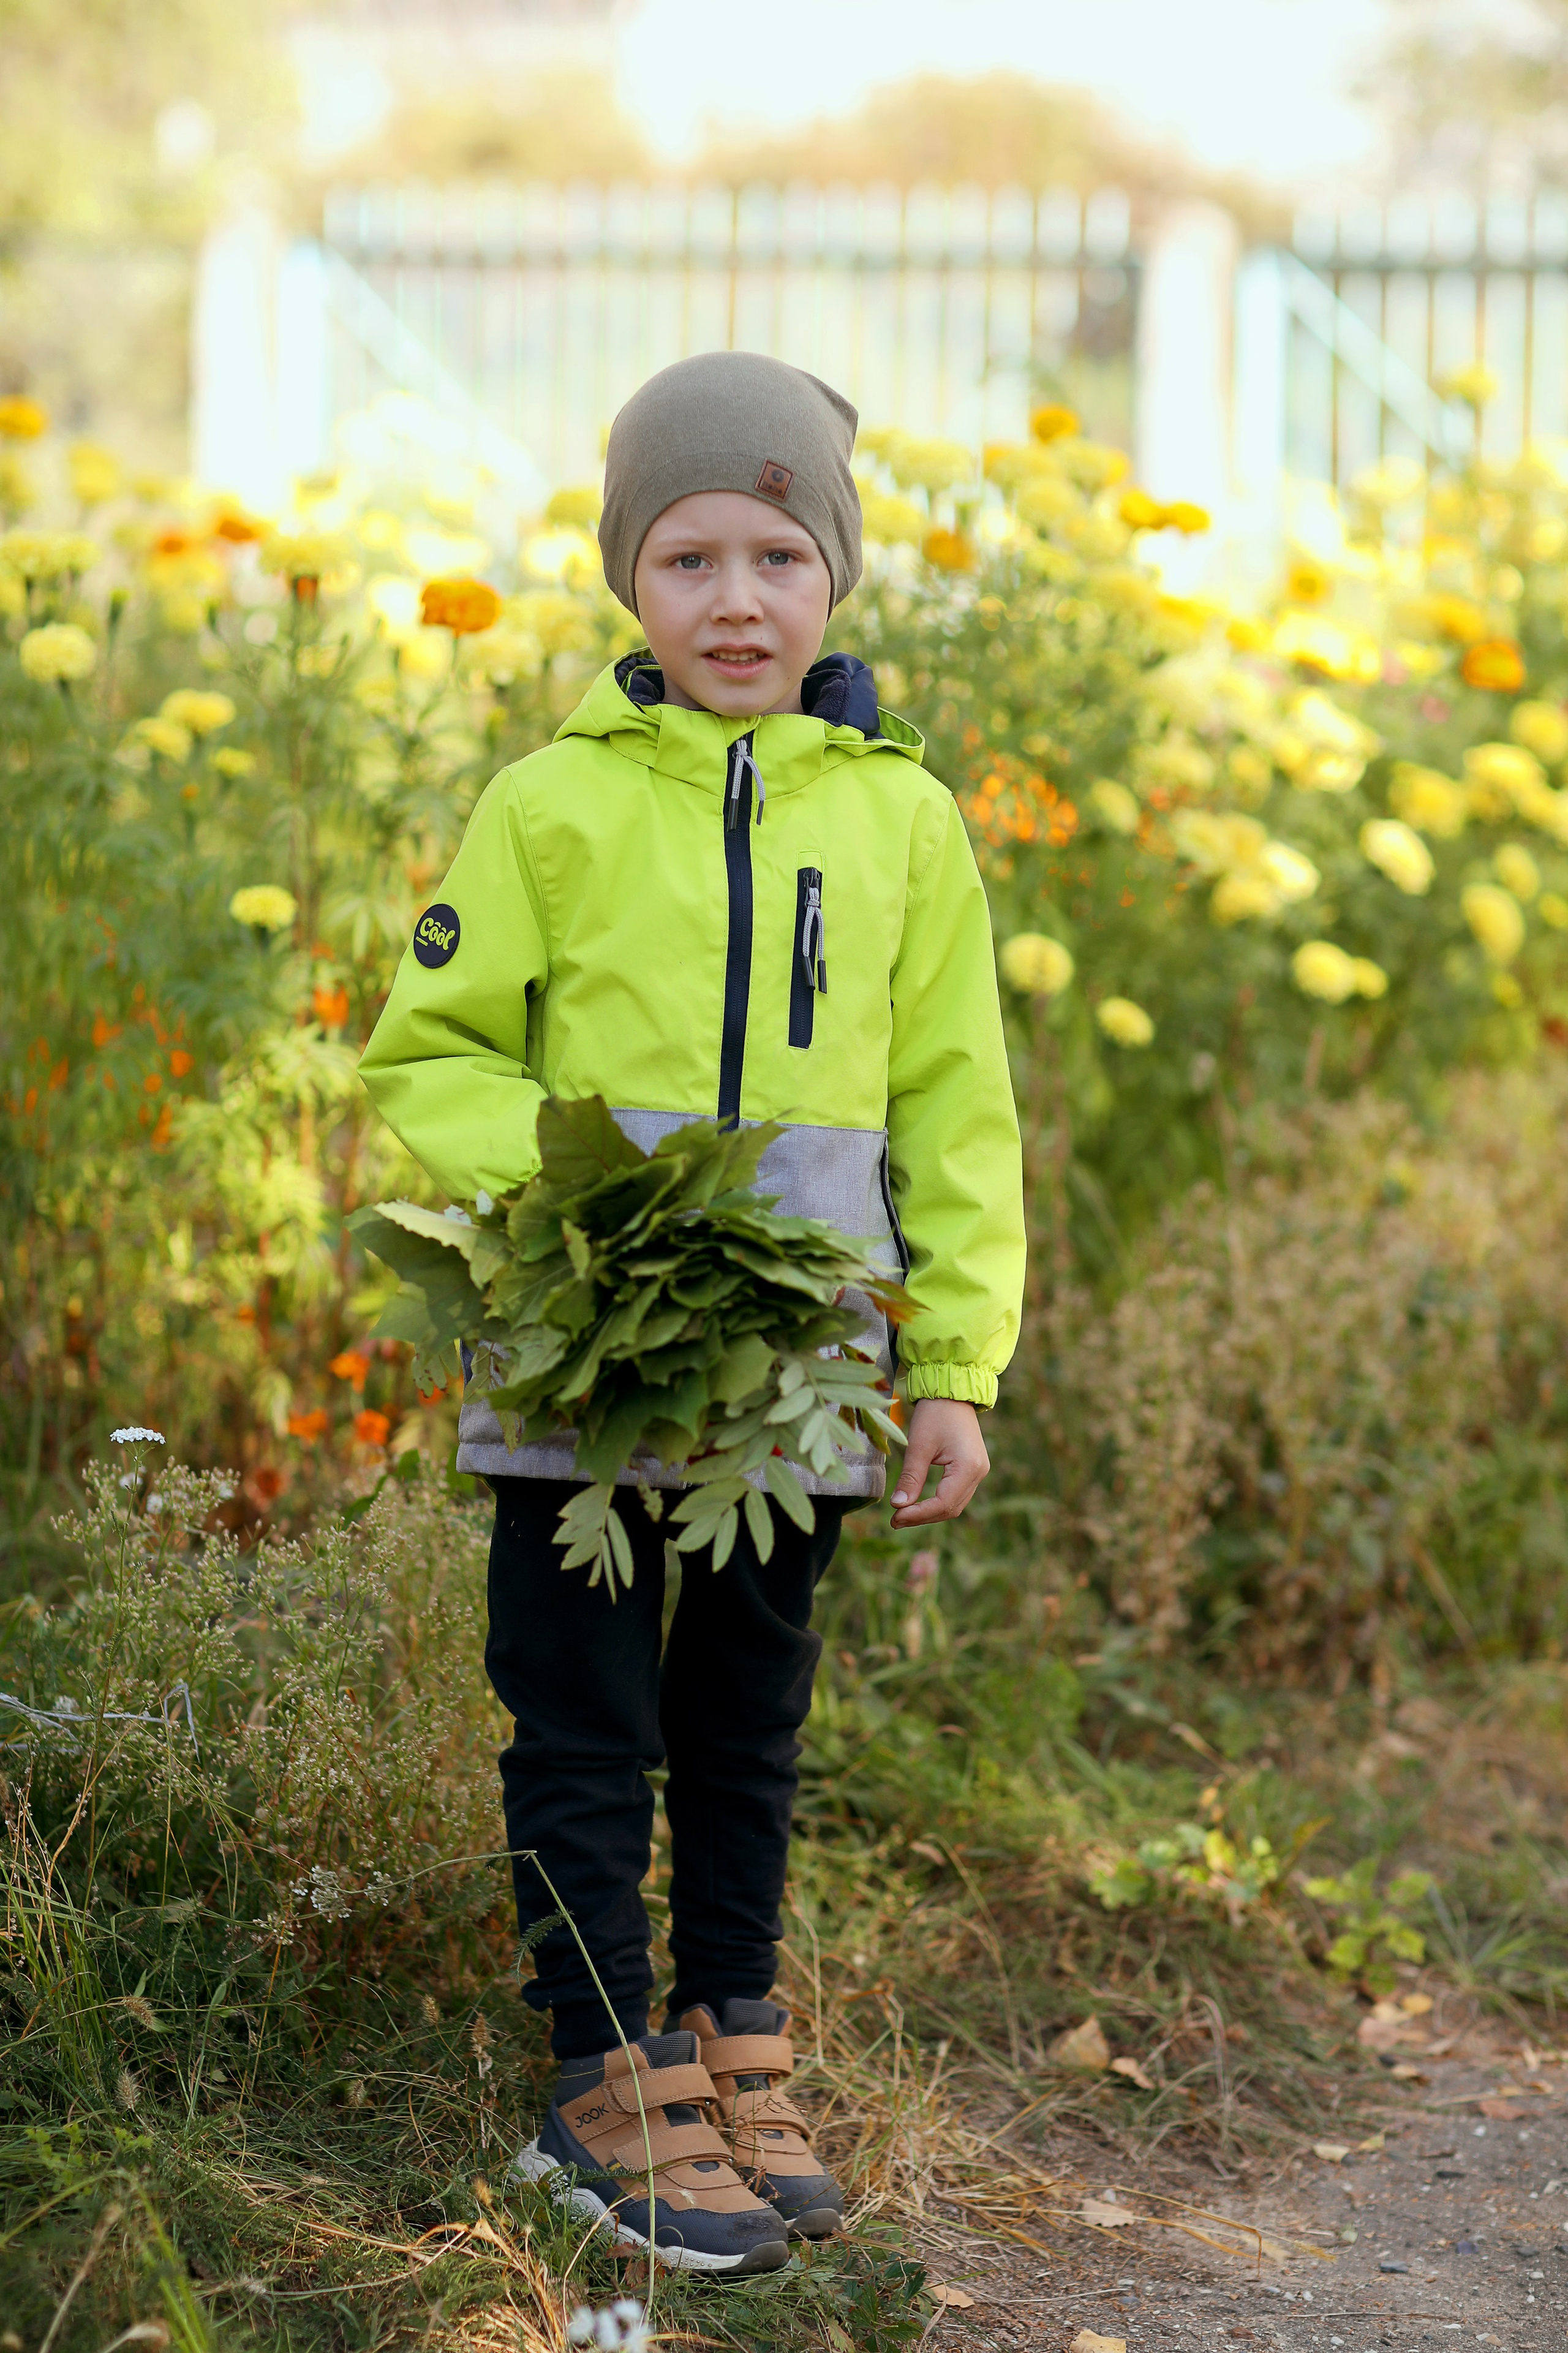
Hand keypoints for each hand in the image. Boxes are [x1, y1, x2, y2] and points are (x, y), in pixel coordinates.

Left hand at [890, 1399, 989, 1527]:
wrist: (952, 1392)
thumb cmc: (935, 1413)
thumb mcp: (919, 1445)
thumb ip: (910, 1478)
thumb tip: (897, 1506)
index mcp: (968, 1467)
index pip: (943, 1503)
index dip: (918, 1514)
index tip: (895, 1518)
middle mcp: (979, 1473)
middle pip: (950, 1508)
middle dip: (922, 1517)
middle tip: (895, 1520)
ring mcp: (978, 1472)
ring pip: (954, 1504)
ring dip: (929, 1512)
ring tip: (903, 1515)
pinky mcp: (972, 1469)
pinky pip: (955, 1494)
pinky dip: (937, 1502)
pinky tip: (918, 1504)